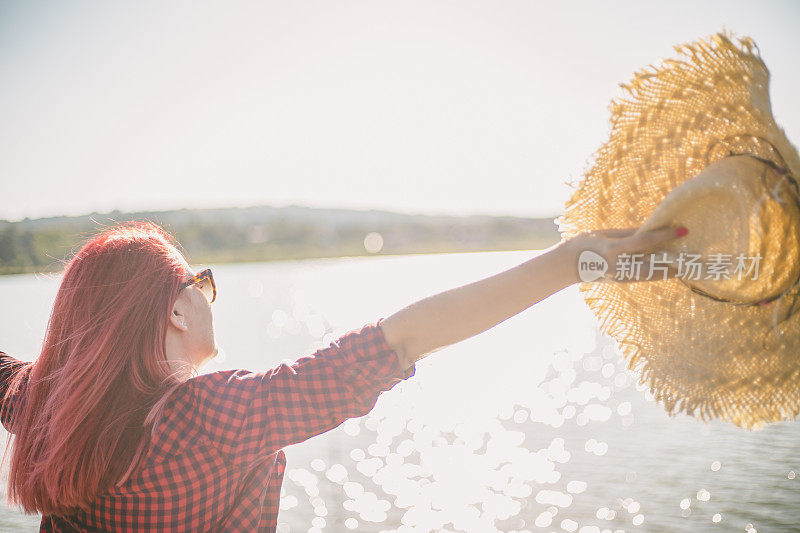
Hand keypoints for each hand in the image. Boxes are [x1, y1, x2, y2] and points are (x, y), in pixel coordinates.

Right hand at [564, 226, 687, 282]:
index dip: (664, 236)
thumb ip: (628, 233)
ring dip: (670, 270)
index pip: (643, 242)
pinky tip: (669, 266)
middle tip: (695, 258)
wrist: (566, 266)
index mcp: (613, 250)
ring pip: (652, 276)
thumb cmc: (583, 244)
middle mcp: (619, 266)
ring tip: (688, 262)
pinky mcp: (622, 281)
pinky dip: (659, 272)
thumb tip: (651, 229)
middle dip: (675, 264)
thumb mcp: (604, 233)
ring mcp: (621, 277)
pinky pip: (645, 277)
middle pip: (654, 268)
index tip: (683, 230)